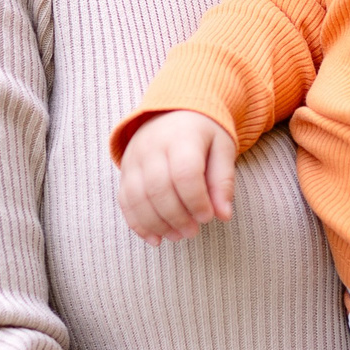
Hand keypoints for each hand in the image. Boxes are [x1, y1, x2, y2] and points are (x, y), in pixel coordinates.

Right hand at [116, 111, 234, 241]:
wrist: (173, 110)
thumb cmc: (203, 133)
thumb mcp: (222, 148)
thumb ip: (223, 180)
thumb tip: (223, 215)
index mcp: (182, 136)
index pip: (185, 173)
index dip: (196, 201)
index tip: (208, 217)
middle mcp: (152, 145)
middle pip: (159, 188)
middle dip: (177, 217)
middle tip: (193, 232)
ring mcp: (134, 158)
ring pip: (138, 198)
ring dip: (157, 224)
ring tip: (177, 236)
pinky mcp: (125, 170)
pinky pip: (125, 200)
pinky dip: (138, 223)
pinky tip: (155, 238)